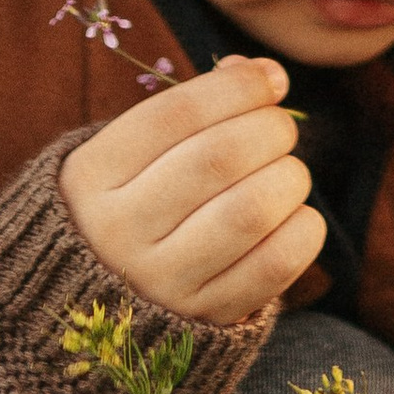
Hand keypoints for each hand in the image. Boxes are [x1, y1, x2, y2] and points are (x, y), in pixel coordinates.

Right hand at [60, 56, 324, 325]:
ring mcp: (160, 282)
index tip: (269, 79)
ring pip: (250, 211)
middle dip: (270, 128)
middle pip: (220, 158)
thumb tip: (268, 74)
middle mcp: (117, 232)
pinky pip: (274, 266)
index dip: (237, 88)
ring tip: (287, 173)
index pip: (177, 114)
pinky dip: (302, 229)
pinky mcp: (204, 319)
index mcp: (91, 177)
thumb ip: (195, 105)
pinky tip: (294, 215)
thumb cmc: (132, 201)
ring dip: (289, 177)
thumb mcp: (132, 151)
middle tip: (280, 128)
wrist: (101, 300)